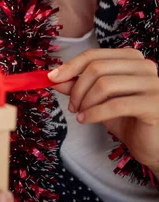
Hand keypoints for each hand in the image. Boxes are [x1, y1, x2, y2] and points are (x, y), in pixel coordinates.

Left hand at [48, 48, 158, 172]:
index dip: (70, 66)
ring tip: (79, 114)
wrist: (154, 146)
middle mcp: (145, 66)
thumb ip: (79, 86)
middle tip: (71, 106)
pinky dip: (94, 113)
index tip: (52, 78)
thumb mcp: (99, 100)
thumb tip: (54, 78)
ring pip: (104, 84)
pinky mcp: (154, 104)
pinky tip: (86, 120)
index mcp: (132, 59)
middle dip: (77, 87)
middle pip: (97, 67)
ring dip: (85, 101)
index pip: (94, 55)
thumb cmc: (128, 120)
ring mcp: (153, 84)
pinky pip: (115, 104)